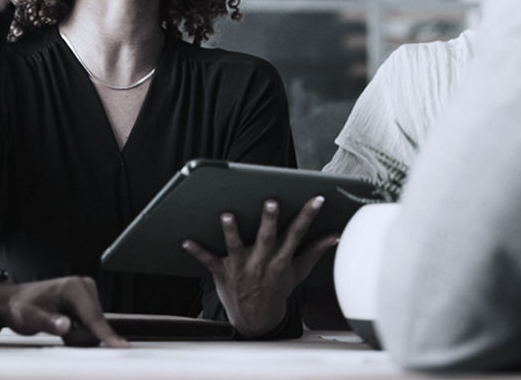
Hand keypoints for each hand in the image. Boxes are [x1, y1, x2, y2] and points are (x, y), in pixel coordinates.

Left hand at [0, 276, 128, 347]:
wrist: (17, 302)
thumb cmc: (22, 306)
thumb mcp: (29, 317)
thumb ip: (48, 322)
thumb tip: (66, 325)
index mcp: (73, 287)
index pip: (93, 317)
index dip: (105, 333)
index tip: (120, 346)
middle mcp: (85, 287)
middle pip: (96, 325)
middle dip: (78, 336)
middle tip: (57, 330)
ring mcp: (89, 295)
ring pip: (95, 328)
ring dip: (78, 335)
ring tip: (59, 327)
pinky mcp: (89, 304)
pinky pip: (92, 327)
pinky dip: (79, 332)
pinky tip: (65, 326)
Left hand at [183, 196, 338, 337]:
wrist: (257, 320)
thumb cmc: (276, 289)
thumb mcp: (298, 272)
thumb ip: (315, 251)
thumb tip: (335, 235)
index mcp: (281, 261)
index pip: (297, 234)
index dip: (308, 216)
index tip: (316, 199)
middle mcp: (262, 263)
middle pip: (267, 238)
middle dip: (269, 221)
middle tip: (271, 202)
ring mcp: (241, 268)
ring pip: (236, 247)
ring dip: (231, 232)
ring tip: (226, 216)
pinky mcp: (223, 274)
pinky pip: (209, 261)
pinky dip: (197, 252)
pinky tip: (185, 241)